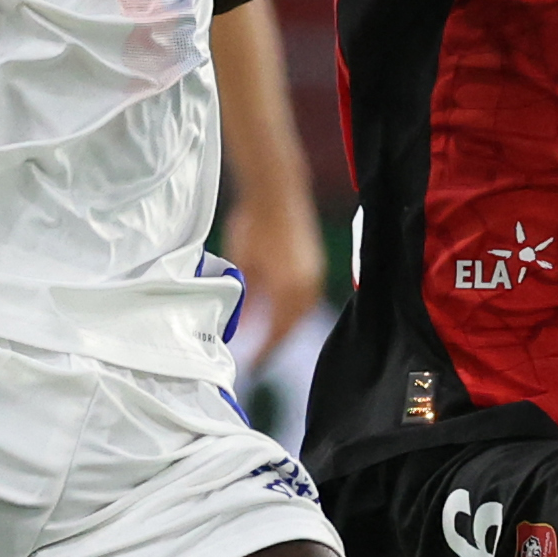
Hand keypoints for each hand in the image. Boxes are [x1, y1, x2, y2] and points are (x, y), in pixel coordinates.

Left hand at [223, 189, 328, 364]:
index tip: (252, 365)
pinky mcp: (315, 265)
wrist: (276, 192)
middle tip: (259, 355)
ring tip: (268, 336)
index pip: (277, 333)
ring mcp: (314, 275)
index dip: (264, 351)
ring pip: (301, 313)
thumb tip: (242, 327)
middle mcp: (307, 286)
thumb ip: (245, 299)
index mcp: (288, 290)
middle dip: (276, 342)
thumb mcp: (242, 265)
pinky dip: (293, 309)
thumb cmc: (254, 224)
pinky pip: (306, 298)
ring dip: (285, 326)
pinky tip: (279, 311)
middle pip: (292, 327)